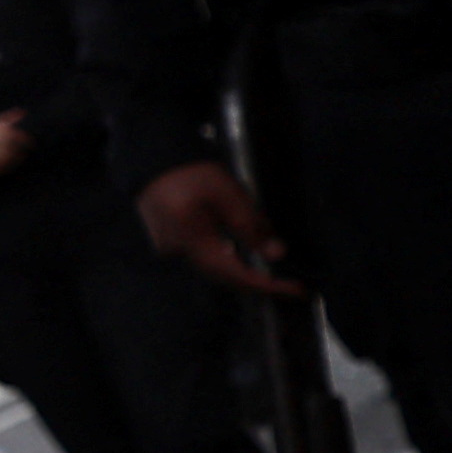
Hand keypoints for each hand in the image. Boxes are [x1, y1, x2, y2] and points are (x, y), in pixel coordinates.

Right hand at [138, 159, 299, 297]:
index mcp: (193, 240)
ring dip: (243, 272)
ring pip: (214, 270)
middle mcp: (180, 254)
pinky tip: (242, 255)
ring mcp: (172, 252)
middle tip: (288, 285)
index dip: (267, 285)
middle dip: (257, 283)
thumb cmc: (194, 173)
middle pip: (224, 278)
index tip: (296, 290)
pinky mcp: (171, 245)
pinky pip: (205, 260)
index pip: (236, 274)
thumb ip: (251, 225)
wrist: (155, 162)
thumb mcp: (229, 194)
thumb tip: (276, 254)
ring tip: (270, 272)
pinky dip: (228, 262)